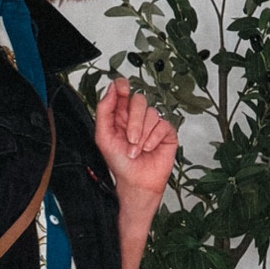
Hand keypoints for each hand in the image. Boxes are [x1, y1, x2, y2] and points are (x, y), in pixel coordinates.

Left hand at [93, 77, 176, 206]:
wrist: (136, 182)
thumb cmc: (120, 164)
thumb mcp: (103, 137)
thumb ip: (104, 110)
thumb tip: (111, 89)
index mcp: (120, 115)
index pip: (122, 91)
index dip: (122, 86)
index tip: (122, 88)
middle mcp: (136, 117)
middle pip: (139, 100)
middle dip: (134, 122)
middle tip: (130, 139)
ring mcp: (152, 124)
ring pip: (151, 113)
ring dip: (142, 135)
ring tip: (137, 150)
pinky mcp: (166, 132)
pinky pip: (162, 125)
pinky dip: (154, 139)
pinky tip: (149, 149)